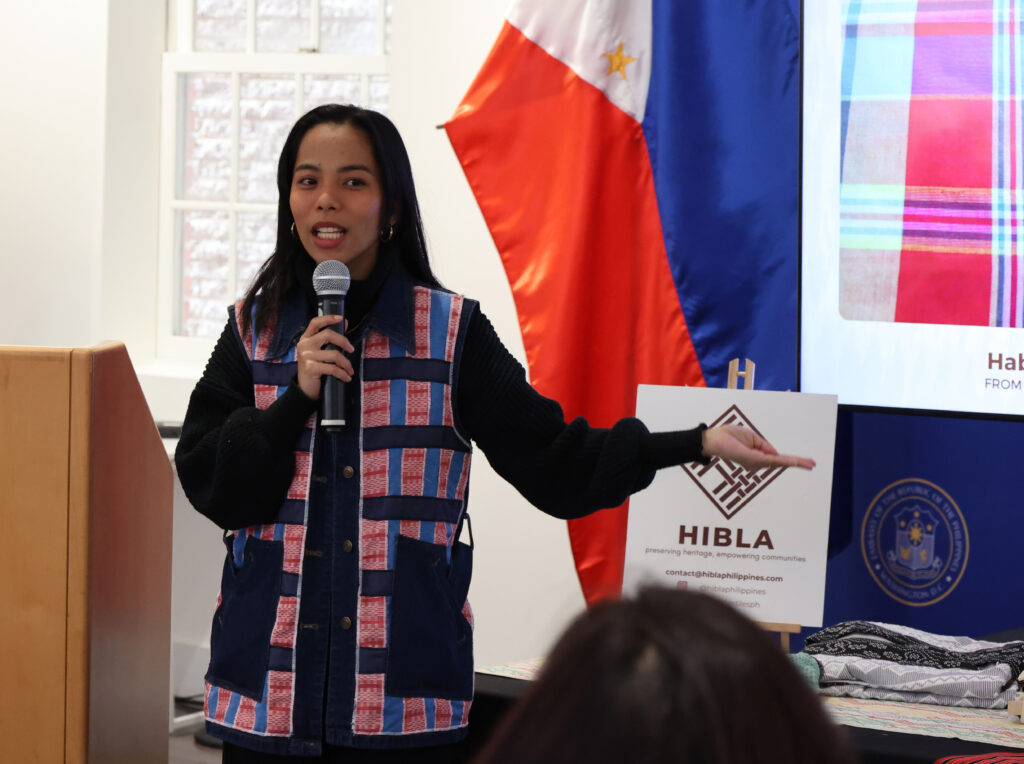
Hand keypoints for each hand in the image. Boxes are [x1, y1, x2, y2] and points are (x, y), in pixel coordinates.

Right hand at [295, 314, 354, 400]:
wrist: (304, 389)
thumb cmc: (314, 369)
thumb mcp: (320, 352)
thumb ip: (331, 339)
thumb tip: (345, 323)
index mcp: (306, 339)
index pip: (315, 323)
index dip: (328, 318)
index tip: (341, 318)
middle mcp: (304, 345)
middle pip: (328, 335)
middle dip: (344, 342)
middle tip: (351, 350)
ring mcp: (306, 356)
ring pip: (334, 354)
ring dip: (346, 364)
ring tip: (350, 370)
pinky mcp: (311, 368)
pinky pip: (333, 368)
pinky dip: (343, 374)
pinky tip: (346, 377)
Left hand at [700, 424, 815, 470]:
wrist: (713, 439)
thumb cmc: (728, 437)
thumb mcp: (751, 437)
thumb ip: (764, 445)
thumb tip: (775, 454)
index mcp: (756, 456)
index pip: (776, 458)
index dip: (790, 460)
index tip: (804, 462)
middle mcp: (756, 462)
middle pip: (780, 463)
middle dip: (798, 463)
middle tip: (813, 464)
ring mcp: (755, 462)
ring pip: (779, 462)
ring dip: (795, 462)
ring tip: (809, 463)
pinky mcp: (752, 460)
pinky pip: (771, 460)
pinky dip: (783, 461)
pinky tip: (794, 462)